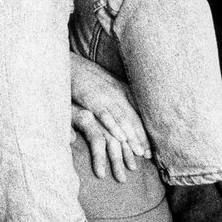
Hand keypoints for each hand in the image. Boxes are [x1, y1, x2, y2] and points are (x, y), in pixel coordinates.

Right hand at [69, 54, 151, 179]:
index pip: (138, 115)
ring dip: (132, 136)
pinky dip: (114, 125)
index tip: (150, 151)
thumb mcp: (108, 86)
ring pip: (123, 118)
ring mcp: (106, 96)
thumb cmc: (89, 79)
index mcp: (123, 91)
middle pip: (134, 119)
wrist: (71, 65)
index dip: (144, 133)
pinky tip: (121, 137)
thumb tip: (127, 119)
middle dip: (141, 138)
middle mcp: (118, 93)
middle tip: (148, 156)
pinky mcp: (92, 98)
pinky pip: (105, 114)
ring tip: (138, 152)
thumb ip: (117, 100)